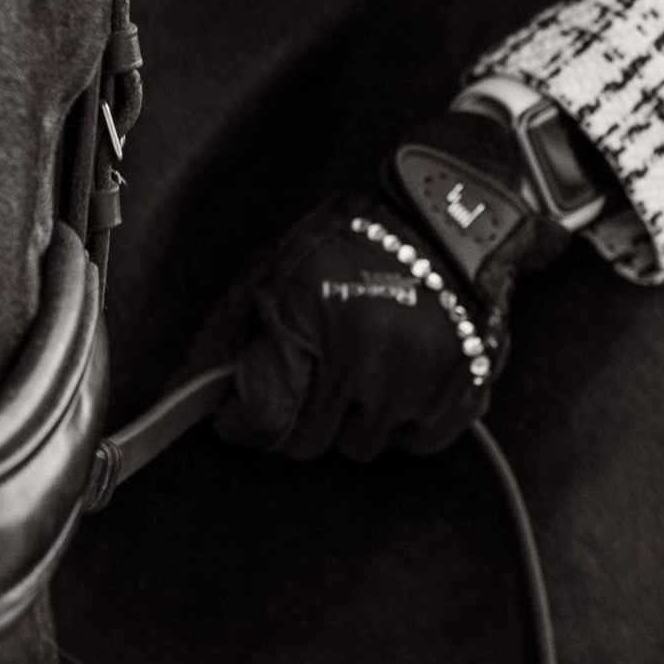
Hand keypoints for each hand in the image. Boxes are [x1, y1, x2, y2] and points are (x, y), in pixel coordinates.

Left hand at [221, 96, 606, 464]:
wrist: (452, 215)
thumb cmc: (357, 236)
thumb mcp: (283, 268)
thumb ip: (240, 329)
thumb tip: (200, 384)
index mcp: (313, 325)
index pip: (261, 416)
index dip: (241, 420)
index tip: (239, 413)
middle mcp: (367, 366)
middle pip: (309, 442)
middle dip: (303, 412)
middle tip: (319, 370)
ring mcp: (419, 387)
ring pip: (360, 448)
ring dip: (355, 418)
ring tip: (366, 365)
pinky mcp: (464, 396)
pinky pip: (416, 445)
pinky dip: (406, 423)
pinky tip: (404, 379)